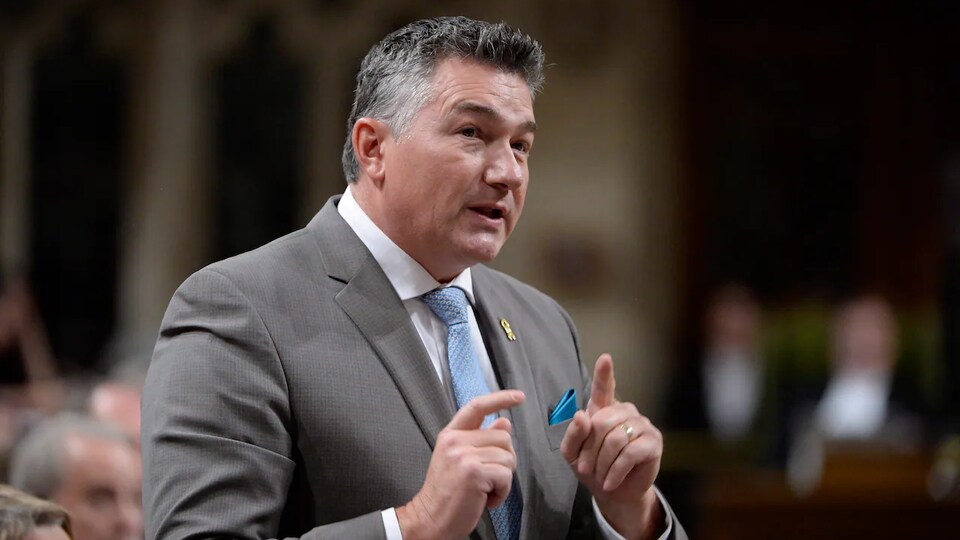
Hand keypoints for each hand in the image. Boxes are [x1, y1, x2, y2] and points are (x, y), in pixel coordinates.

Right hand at [397, 390, 524, 539]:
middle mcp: (455, 441)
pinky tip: (486, 499)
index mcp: (451, 434)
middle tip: (488, 478)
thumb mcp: (460, 460)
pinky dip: (502, 492)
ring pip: (507, 457)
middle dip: (504, 460)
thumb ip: (481, 439)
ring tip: (484, 489)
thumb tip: (503, 422)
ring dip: (503, 479)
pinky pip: (506, 476)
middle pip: (503, 437)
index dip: (500, 398)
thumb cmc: (446, 493)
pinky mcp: (474, 472)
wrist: (429, 519)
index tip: (518, 396)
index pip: (477, 406)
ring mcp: (463, 455)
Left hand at [560, 354, 663, 538]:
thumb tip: (582, 415)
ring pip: (615, 439)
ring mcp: (642, 424)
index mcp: (603, 409)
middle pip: (602, 422)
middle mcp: (625, 411)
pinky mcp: (654, 442)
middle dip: (590, 450)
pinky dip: (615, 470)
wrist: (614, 493)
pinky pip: (630, 453)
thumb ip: (573, 434)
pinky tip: (610, 481)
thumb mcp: (573, 454)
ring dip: (602, 463)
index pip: (603, 388)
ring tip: (600, 476)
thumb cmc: (593, 468)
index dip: (604, 373)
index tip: (605, 358)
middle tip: (585, 468)